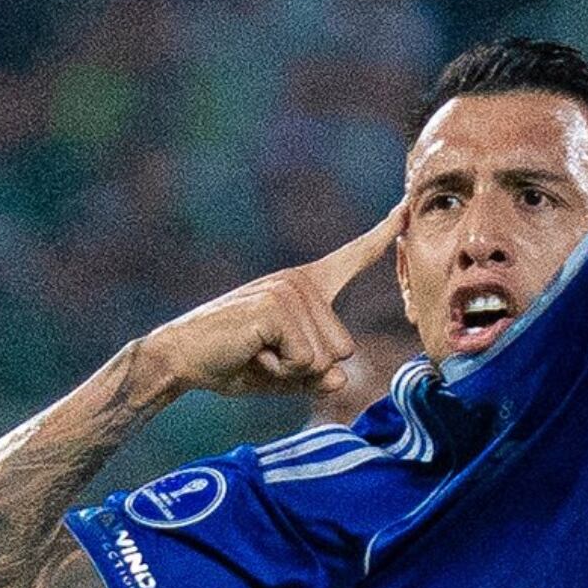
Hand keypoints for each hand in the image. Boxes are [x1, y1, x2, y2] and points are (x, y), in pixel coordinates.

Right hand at [136, 204, 405, 399]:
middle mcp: (301, 282)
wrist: (181, 358)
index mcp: (306, 287)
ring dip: (289, 371)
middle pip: (343, 348)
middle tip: (265, 356)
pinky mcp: (276, 307)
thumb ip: (317, 376)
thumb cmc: (232, 362)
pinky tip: (252, 354)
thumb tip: (341, 379)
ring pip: (324, 359)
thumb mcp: (284, 373)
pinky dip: (278, 371)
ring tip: (256, 354)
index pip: (352, 258)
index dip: (382, 236)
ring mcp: (289, 290)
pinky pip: (304, 360)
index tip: (406, 208)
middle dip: (308, 369)